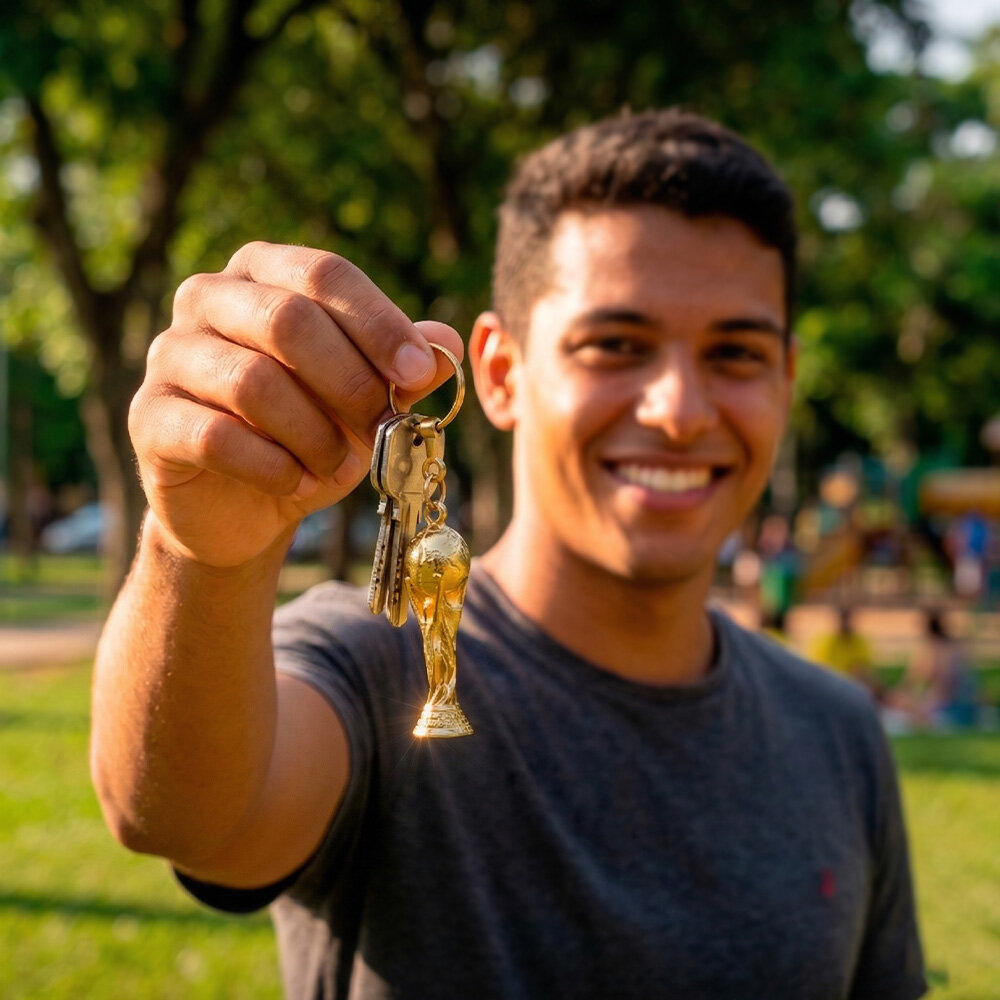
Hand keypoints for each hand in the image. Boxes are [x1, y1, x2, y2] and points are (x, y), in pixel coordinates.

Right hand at [129, 242, 463, 566]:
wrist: (244, 506)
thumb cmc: (311, 435)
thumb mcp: (366, 401)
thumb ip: (401, 369)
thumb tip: (447, 342)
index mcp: (265, 274)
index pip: (325, 275)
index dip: (378, 323)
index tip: (419, 373)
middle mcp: (208, 298)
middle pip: (287, 320)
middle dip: (350, 383)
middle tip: (383, 427)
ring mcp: (169, 354)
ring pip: (252, 382)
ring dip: (314, 434)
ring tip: (337, 464)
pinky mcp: (148, 416)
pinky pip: (215, 435)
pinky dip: (272, 466)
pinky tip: (296, 482)